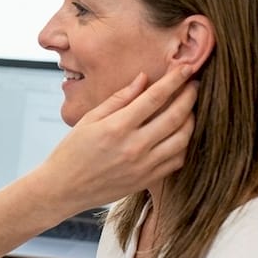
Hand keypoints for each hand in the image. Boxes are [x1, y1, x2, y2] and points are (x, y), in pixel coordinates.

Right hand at [36, 66, 196, 211]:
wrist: (64, 189)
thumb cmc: (72, 152)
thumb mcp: (89, 119)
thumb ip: (118, 99)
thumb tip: (143, 79)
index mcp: (116, 128)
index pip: (154, 97)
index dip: (173, 80)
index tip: (185, 68)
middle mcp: (134, 147)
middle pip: (175, 116)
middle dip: (189, 96)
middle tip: (193, 85)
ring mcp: (143, 166)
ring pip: (182, 139)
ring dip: (190, 120)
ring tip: (189, 109)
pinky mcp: (147, 180)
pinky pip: (177, 161)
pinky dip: (184, 145)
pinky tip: (180, 134)